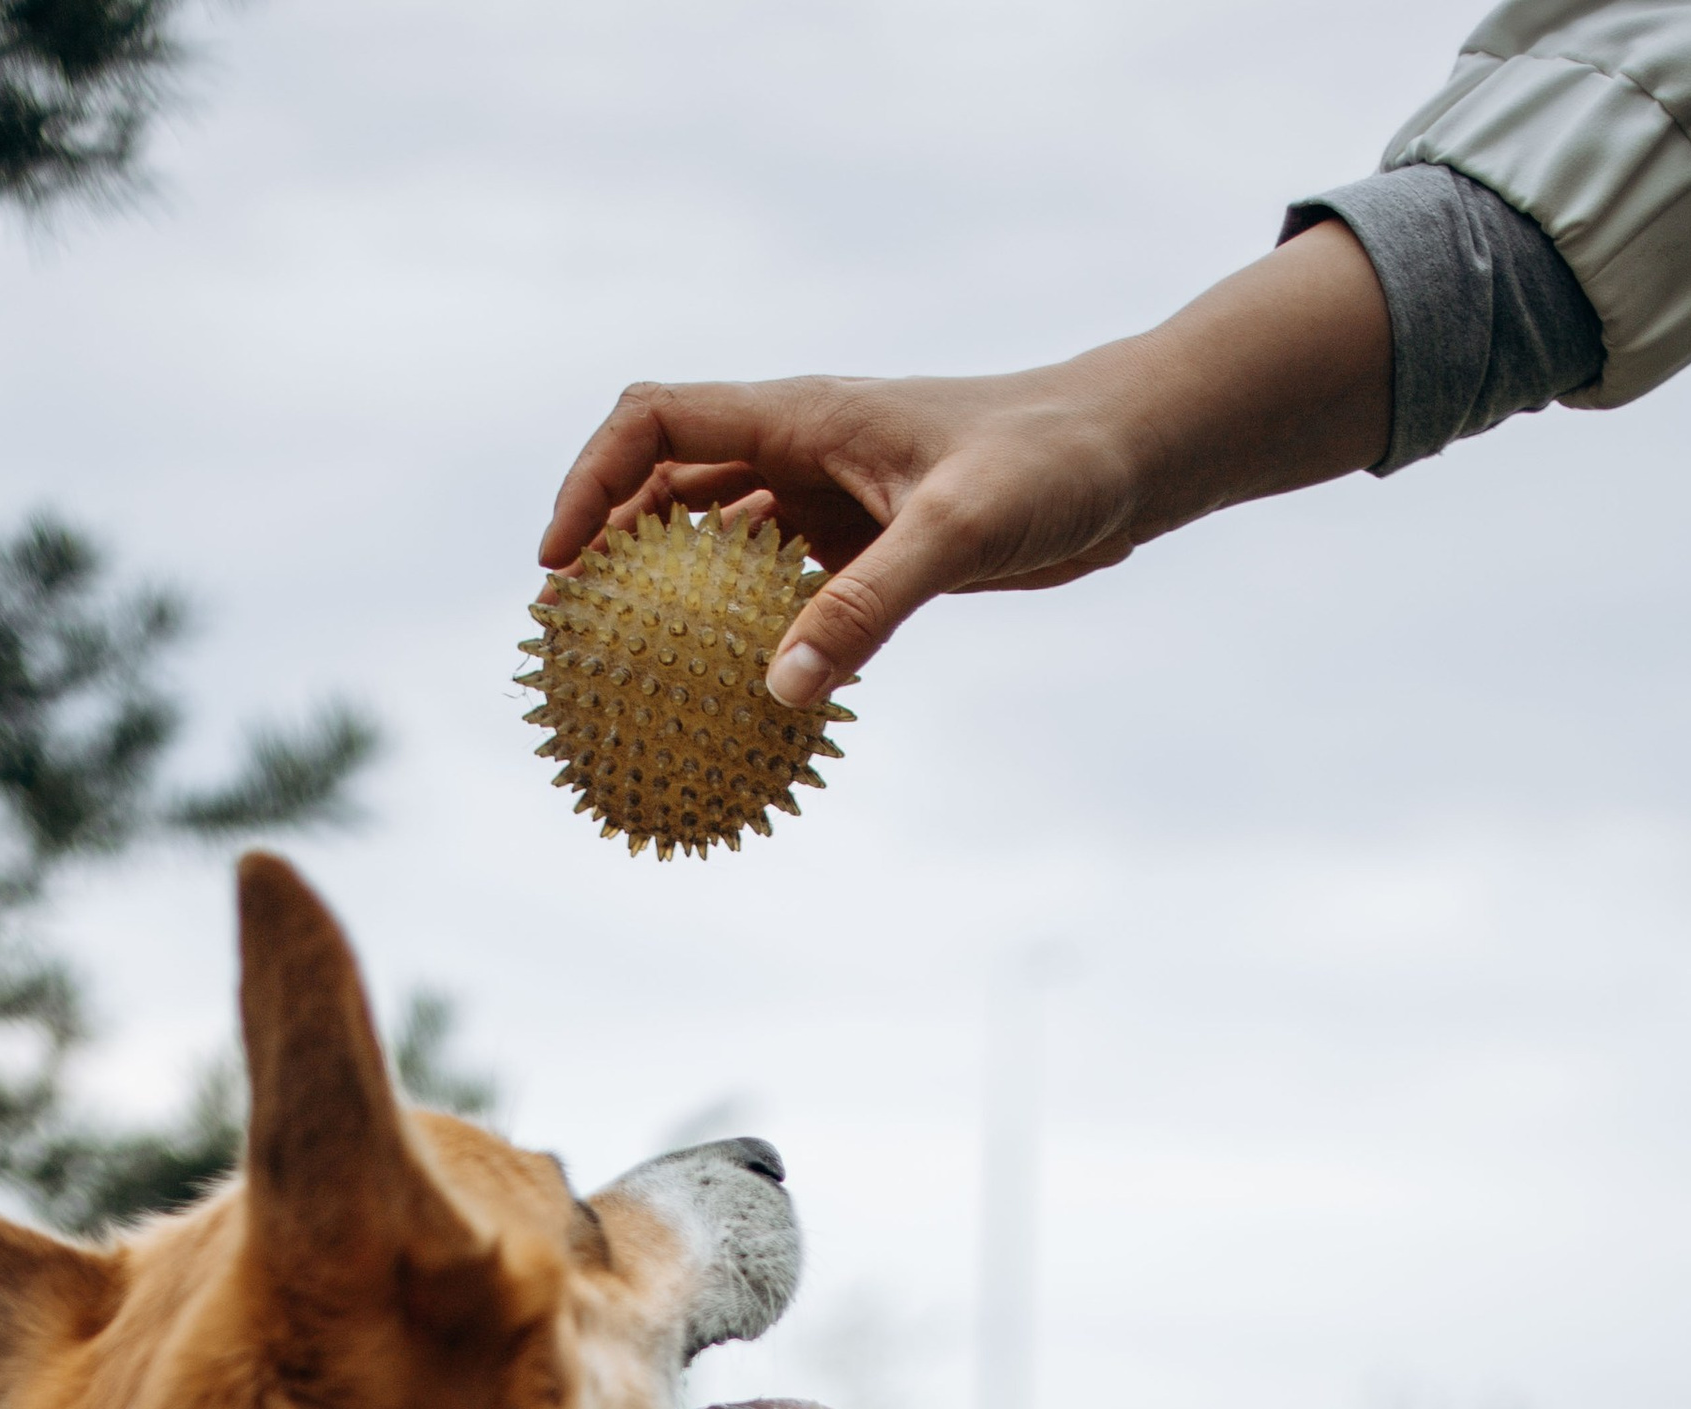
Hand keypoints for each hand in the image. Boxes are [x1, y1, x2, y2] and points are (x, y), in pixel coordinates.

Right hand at [538, 222, 1391, 707]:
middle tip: (563, 641)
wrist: (1130, 455)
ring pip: (718, 548)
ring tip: (622, 683)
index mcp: (802, 415)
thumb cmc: (1053, 463)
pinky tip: (732, 712)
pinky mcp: (869, 550)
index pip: (657, 424)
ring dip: (668, 604)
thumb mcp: (960, 532)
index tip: (560, 566)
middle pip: (667, 489)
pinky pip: (782, 598)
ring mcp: (832, 502)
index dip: (591, 484)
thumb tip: (781, 693)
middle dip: (604, 554)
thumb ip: (868, 604)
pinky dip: (746, 644)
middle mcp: (803, 451)